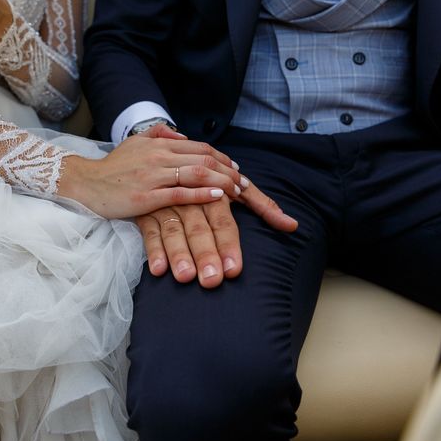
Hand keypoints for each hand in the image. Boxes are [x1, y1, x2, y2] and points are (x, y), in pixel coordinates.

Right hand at [57, 124, 247, 218]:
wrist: (86, 184)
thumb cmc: (113, 167)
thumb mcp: (135, 143)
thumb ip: (160, 135)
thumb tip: (182, 135)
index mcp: (159, 144)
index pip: (200, 147)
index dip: (223, 157)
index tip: (236, 169)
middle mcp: (159, 156)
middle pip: (204, 159)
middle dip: (229, 170)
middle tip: (244, 184)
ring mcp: (153, 176)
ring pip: (197, 173)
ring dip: (223, 181)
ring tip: (237, 191)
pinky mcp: (147, 197)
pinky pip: (181, 193)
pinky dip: (203, 193)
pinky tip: (218, 196)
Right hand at [136, 180, 297, 287]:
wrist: (169, 161)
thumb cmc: (210, 181)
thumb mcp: (236, 188)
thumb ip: (262, 205)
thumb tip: (292, 225)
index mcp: (215, 193)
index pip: (223, 223)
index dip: (228, 245)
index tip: (233, 269)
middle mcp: (192, 198)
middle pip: (199, 229)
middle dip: (205, 253)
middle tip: (211, 279)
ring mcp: (168, 205)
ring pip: (174, 230)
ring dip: (179, 253)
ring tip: (185, 277)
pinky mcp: (147, 211)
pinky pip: (150, 231)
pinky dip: (153, 249)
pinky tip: (158, 269)